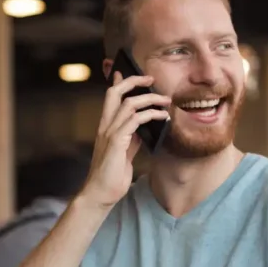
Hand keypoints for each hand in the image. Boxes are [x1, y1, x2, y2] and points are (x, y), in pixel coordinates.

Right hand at [78, 72, 170, 208]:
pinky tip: (163, 117)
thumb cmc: (112, 175)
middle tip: (150, 78)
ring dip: (150, 98)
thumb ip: (132, 137)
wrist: (101, 194)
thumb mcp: (125, 152)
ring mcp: (110, 133)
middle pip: (115, 93)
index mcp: (106, 127)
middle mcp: (105, 126)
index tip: (128, 72)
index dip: (119, 82)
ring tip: (166, 101)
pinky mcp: (116, 142)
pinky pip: (135, 120)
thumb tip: (146, 125)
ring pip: (128, 104)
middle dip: (133, 81)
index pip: (110, 98)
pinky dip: (151, 115)